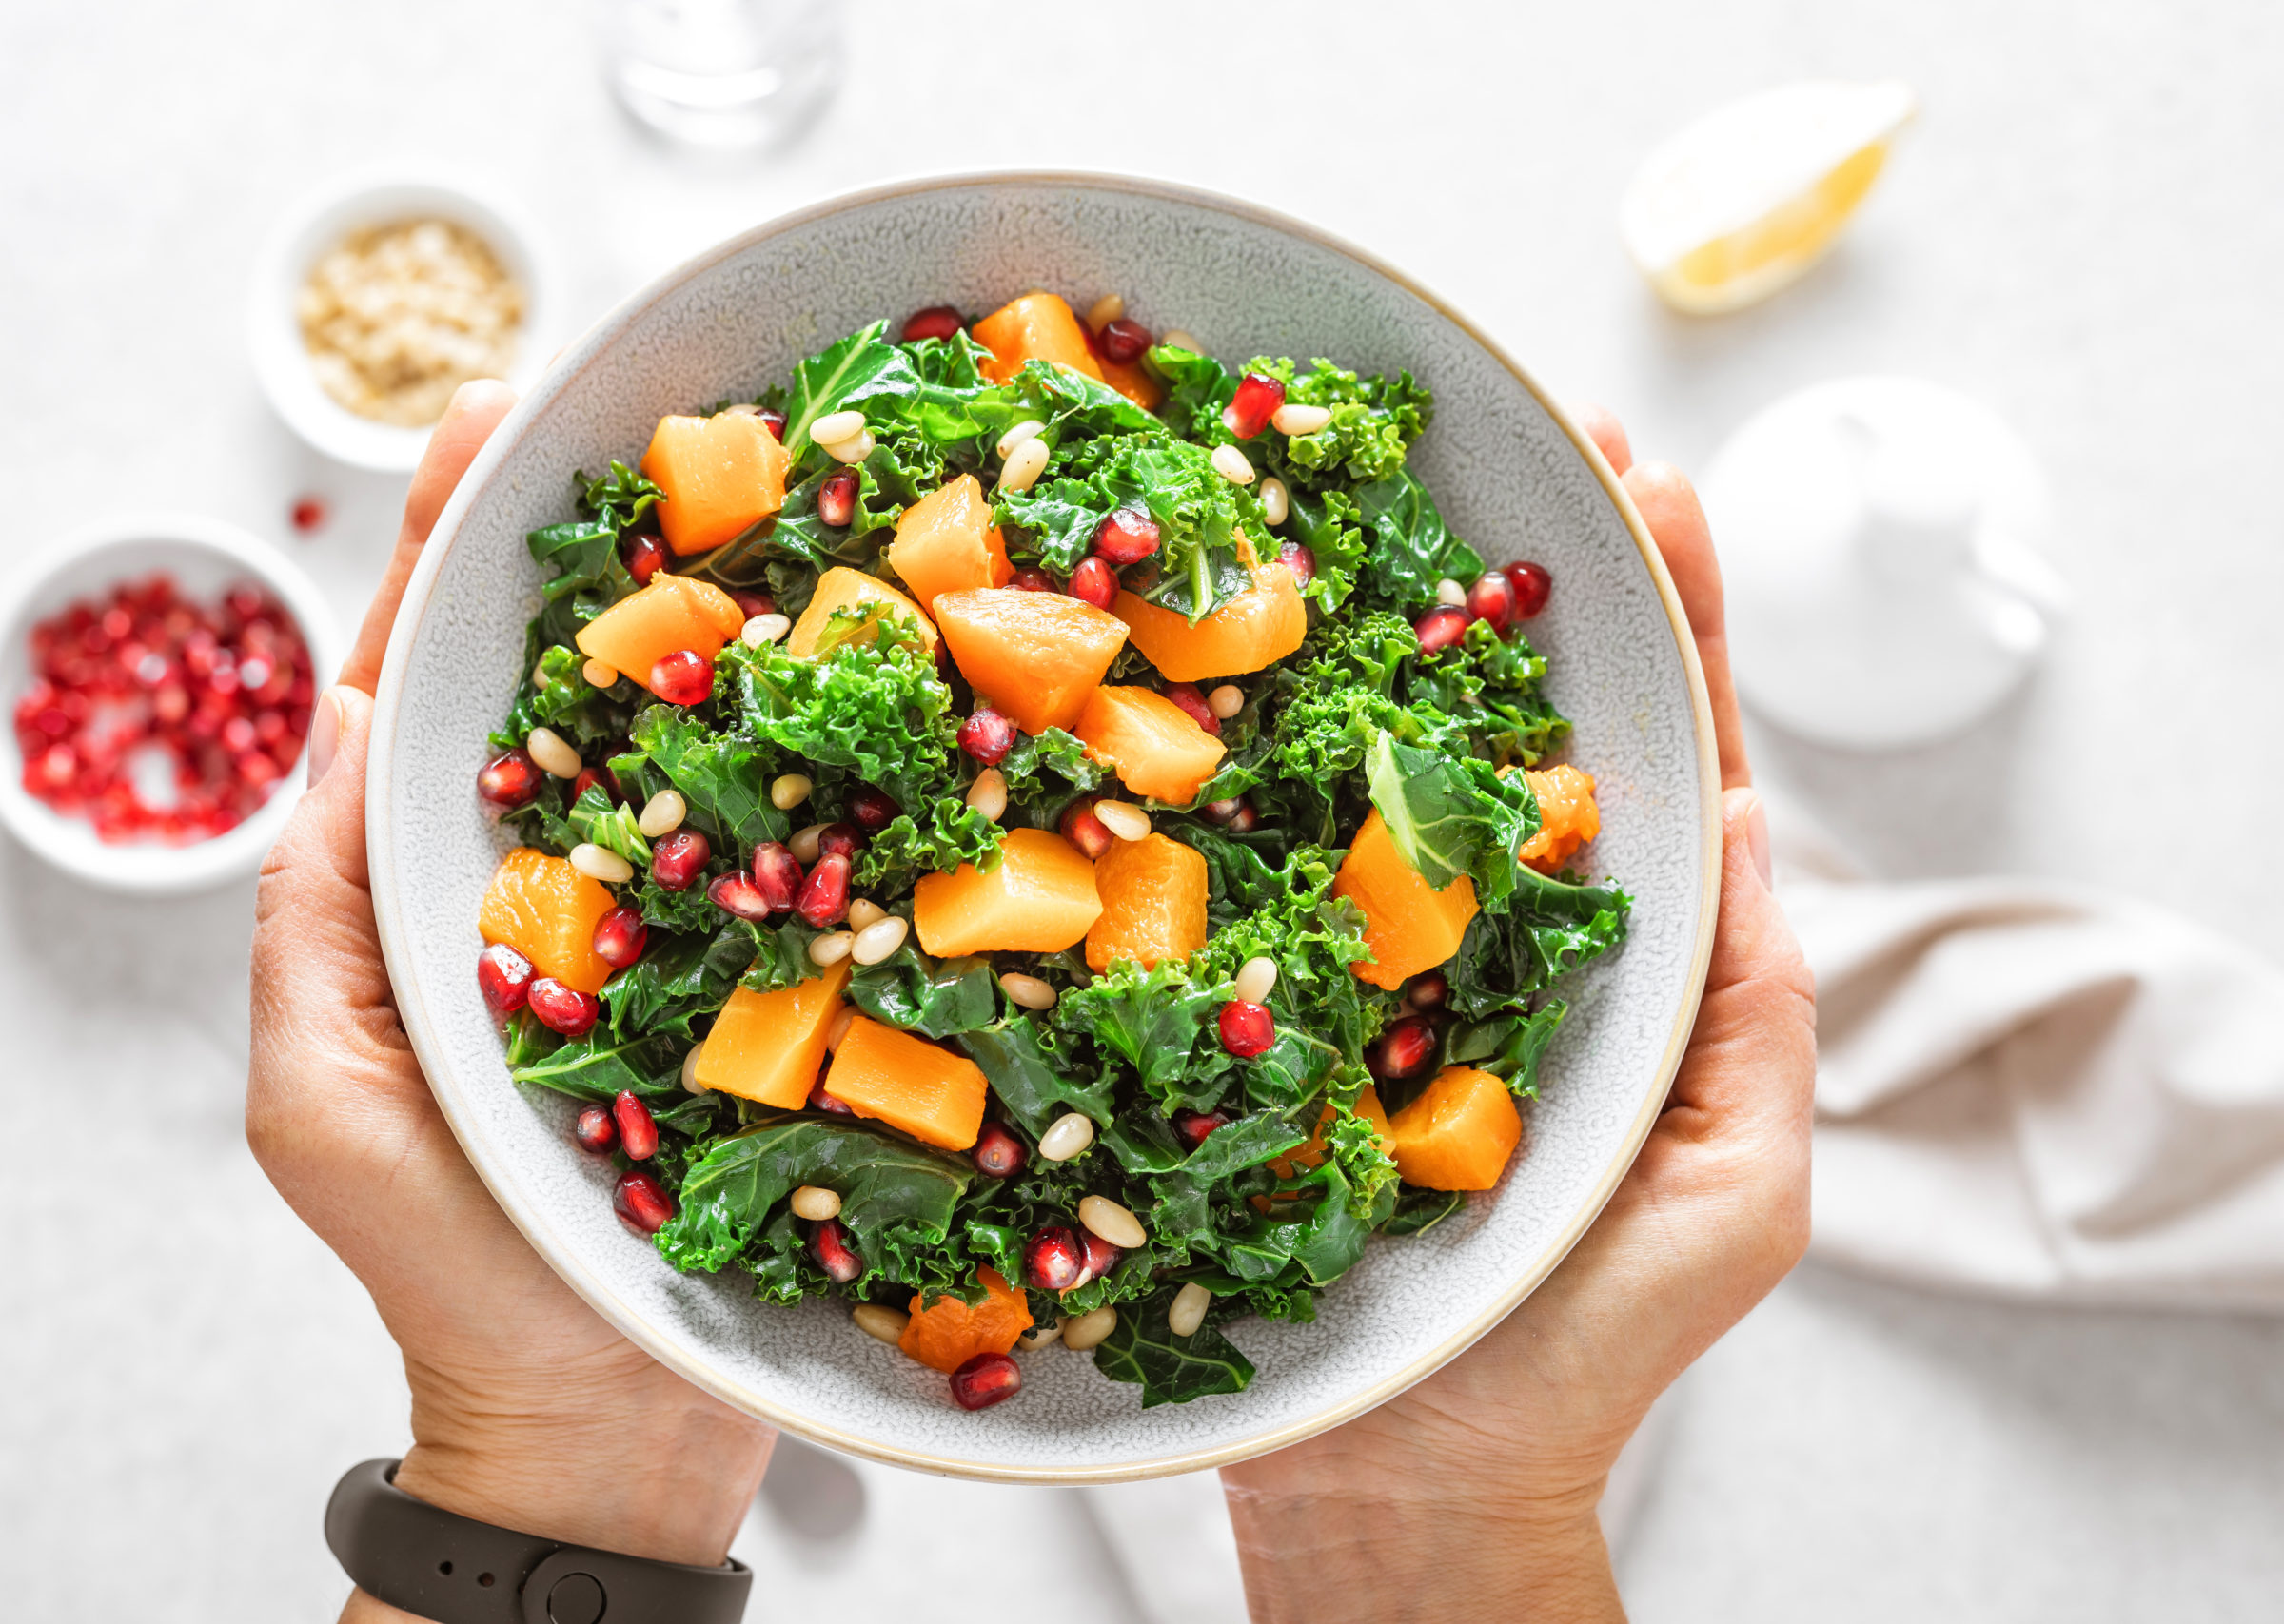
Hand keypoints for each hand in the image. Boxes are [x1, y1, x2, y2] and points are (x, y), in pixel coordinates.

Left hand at [246, 383, 775, 1622]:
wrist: (613, 1419)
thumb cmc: (452, 1268)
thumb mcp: (328, 1100)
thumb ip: (319, 919)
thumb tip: (333, 718)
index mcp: (436, 886)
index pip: (432, 685)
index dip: (451, 547)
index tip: (487, 415)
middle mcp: (571, 879)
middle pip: (584, 681)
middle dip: (614, 542)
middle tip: (659, 398)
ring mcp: (690, 921)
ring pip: (715, 747)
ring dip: (749, 621)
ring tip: (789, 488)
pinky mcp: (791, 976)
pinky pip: (818, 848)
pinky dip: (854, 756)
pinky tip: (894, 670)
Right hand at [1218, 408, 1815, 1623]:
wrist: (1400, 1471)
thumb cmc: (1586, 1342)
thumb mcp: (1739, 1193)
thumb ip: (1758, 1017)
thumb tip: (1752, 822)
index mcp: (1616, 951)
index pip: (1658, 753)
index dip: (1666, 616)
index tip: (1654, 479)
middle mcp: (1481, 923)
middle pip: (1510, 719)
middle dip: (1524, 572)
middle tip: (1527, 429)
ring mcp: (1359, 951)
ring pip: (1366, 766)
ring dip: (1367, 623)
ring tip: (1356, 481)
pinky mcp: (1252, 997)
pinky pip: (1237, 863)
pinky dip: (1223, 754)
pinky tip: (1198, 651)